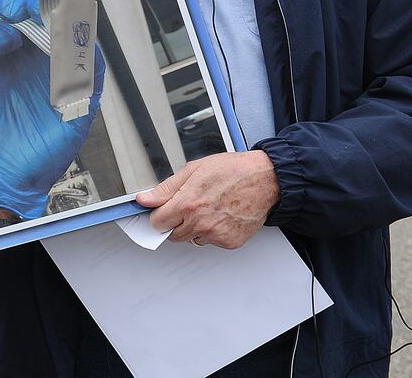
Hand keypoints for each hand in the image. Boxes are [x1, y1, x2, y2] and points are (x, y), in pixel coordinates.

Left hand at [0, 0, 105, 218]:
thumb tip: (6, 27)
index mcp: (8, 42)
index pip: (19, 2)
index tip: (0, 1)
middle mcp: (36, 51)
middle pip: (51, 7)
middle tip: (21, 6)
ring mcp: (59, 71)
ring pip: (76, 30)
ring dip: (63, 18)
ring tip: (42, 19)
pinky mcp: (80, 95)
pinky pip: (92, 65)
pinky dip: (81, 52)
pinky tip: (60, 49)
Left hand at [137, 151, 278, 248]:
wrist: (265, 179)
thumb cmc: (233, 170)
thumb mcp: (193, 170)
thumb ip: (166, 188)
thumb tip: (145, 199)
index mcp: (188, 203)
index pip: (157, 223)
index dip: (158, 215)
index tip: (161, 211)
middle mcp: (200, 222)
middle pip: (172, 235)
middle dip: (174, 222)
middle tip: (188, 206)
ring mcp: (216, 234)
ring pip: (192, 239)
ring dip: (194, 228)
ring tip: (209, 208)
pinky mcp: (230, 242)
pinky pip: (211, 242)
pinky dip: (213, 232)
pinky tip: (221, 215)